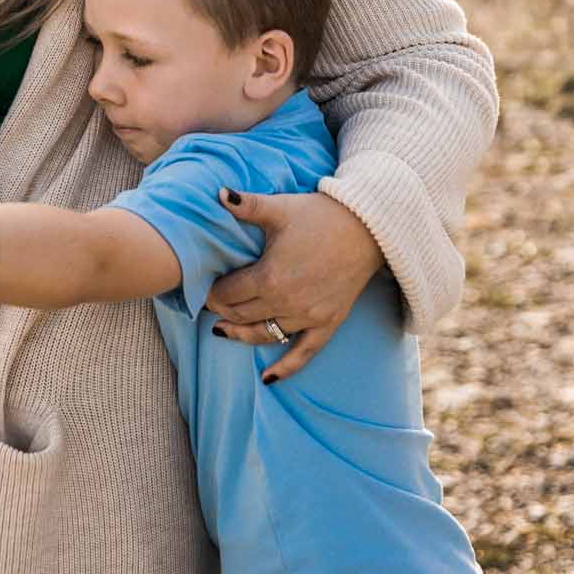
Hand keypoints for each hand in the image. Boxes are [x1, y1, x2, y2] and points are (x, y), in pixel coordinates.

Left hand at [204, 190, 383, 383]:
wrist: (367, 227)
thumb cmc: (320, 215)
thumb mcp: (279, 208)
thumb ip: (245, 205)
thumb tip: (218, 193)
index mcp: (269, 276)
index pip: (228, 294)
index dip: (213, 292)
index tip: (205, 288)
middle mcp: (286, 302)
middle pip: (242, 316)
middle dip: (222, 312)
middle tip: (211, 307)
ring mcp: (308, 317)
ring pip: (264, 336)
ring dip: (241, 336)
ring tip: (223, 332)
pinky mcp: (328, 323)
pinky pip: (303, 353)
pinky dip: (285, 368)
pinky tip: (268, 380)